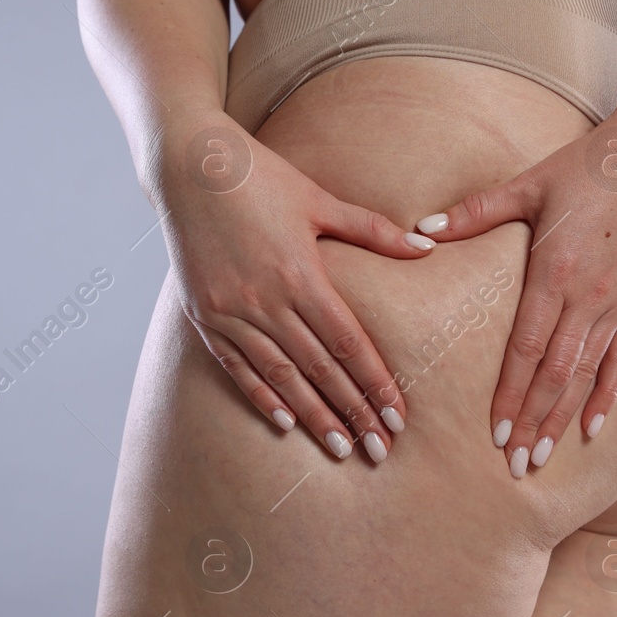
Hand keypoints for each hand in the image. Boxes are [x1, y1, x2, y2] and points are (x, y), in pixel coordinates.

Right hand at [157, 113, 435, 462]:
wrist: (189, 165)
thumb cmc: (261, 177)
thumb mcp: (320, 199)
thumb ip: (373, 230)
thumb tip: (427, 247)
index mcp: (300, 273)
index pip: (348, 344)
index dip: (376, 384)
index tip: (398, 417)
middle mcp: (265, 300)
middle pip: (319, 369)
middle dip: (353, 413)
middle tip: (380, 450)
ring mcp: (230, 311)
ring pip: (281, 376)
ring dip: (313, 416)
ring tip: (342, 448)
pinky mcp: (203, 315)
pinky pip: (237, 366)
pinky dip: (261, 396)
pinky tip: (285, 423)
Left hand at [413, 109, 616, 476]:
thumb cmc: (584, 167)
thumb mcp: (526, 183)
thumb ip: (474, 212)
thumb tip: (420, 229)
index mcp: (555, 271)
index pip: (527, 349)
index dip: (510, 394)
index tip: (494, 433)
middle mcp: (589, 296)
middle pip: (556, 374)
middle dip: (533, 423)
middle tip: (515, 466)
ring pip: (586, 375)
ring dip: (563, 419)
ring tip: (543, 457)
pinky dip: (606, 397)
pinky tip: (591, 429)